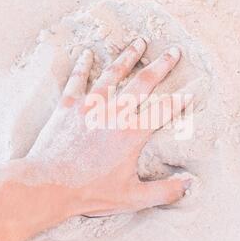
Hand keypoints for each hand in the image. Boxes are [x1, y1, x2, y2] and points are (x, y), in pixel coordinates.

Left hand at [25, 38, 192, 216]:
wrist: (49, 185)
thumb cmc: (89, 192)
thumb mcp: (132, 198)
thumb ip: (164, 192)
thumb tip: (189, 185)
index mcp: (132, 133)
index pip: (163, 111)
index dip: (179, 101)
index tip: (190, 92)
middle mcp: (114, 113)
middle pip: (143, 83)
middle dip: (161, 65)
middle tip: (173, 51)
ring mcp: (90, 106)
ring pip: (113, 73)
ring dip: (128, 57)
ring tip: (139, 42)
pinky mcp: (69, 106)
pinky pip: (78, 79)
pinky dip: (83, 65)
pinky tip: (88, 52)